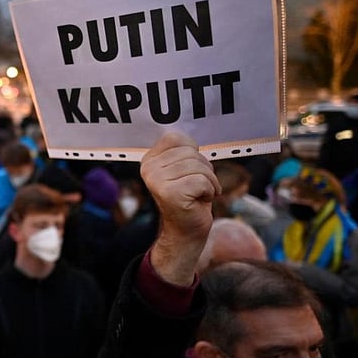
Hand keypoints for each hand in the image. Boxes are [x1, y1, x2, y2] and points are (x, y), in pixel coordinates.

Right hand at [141, 132, 220, 285]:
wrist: (187, 230)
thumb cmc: (190, 197)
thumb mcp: (183, 169)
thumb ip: (182, 151)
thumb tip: (189, 127)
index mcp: (149, 160)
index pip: (176, 138)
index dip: (192, 152)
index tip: (190, 170)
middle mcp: (148, 169)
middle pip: (191, 152)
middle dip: (204, 169)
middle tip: (197, 186)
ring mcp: (156, 181)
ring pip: (198, 167)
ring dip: (208, 181)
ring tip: (199, 193)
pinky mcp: (169, 193)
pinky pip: (202, 181)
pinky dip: (209, 191)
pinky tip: (200, 201)